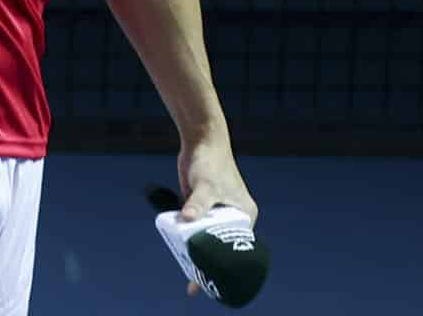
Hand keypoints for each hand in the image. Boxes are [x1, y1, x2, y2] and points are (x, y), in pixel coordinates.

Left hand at [175, 137, 257, 296]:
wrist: (199, 139)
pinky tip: (179, 250)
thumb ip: (197, 202)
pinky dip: (188, 237)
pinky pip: (195, 227)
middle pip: (221, 245)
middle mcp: (232, 216)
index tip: (216, 281)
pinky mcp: (201, 206)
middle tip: (196, 282)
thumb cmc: (210, 161)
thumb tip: (186, 218)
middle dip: (210, 263)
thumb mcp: (205, 185)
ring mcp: (216, 211)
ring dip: (197, 251)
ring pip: (207, 237)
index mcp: (243, 215)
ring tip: (187, 272)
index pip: (238, 248)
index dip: (227, 266)